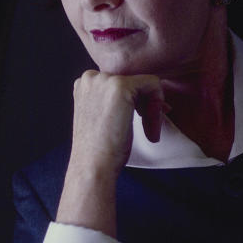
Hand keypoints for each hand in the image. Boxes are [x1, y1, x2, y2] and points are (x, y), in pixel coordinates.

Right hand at [56, 71, 164, 236]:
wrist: (92, 165)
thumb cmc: (99, 149)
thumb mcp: (101, 117)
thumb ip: (111, 101)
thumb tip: (142, 96)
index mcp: (84, 84)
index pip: (121, 82)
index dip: (135, 102)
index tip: (141, 120)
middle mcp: (91, 77)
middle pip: (133, 82)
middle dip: (145, 105)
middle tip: (148, 129)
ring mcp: (104, 80)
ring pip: (145, 83)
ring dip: (152, 108)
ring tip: (149, 132)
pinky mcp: (120, 86)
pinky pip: (153, 84)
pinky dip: (157, 106)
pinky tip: (150, 128)